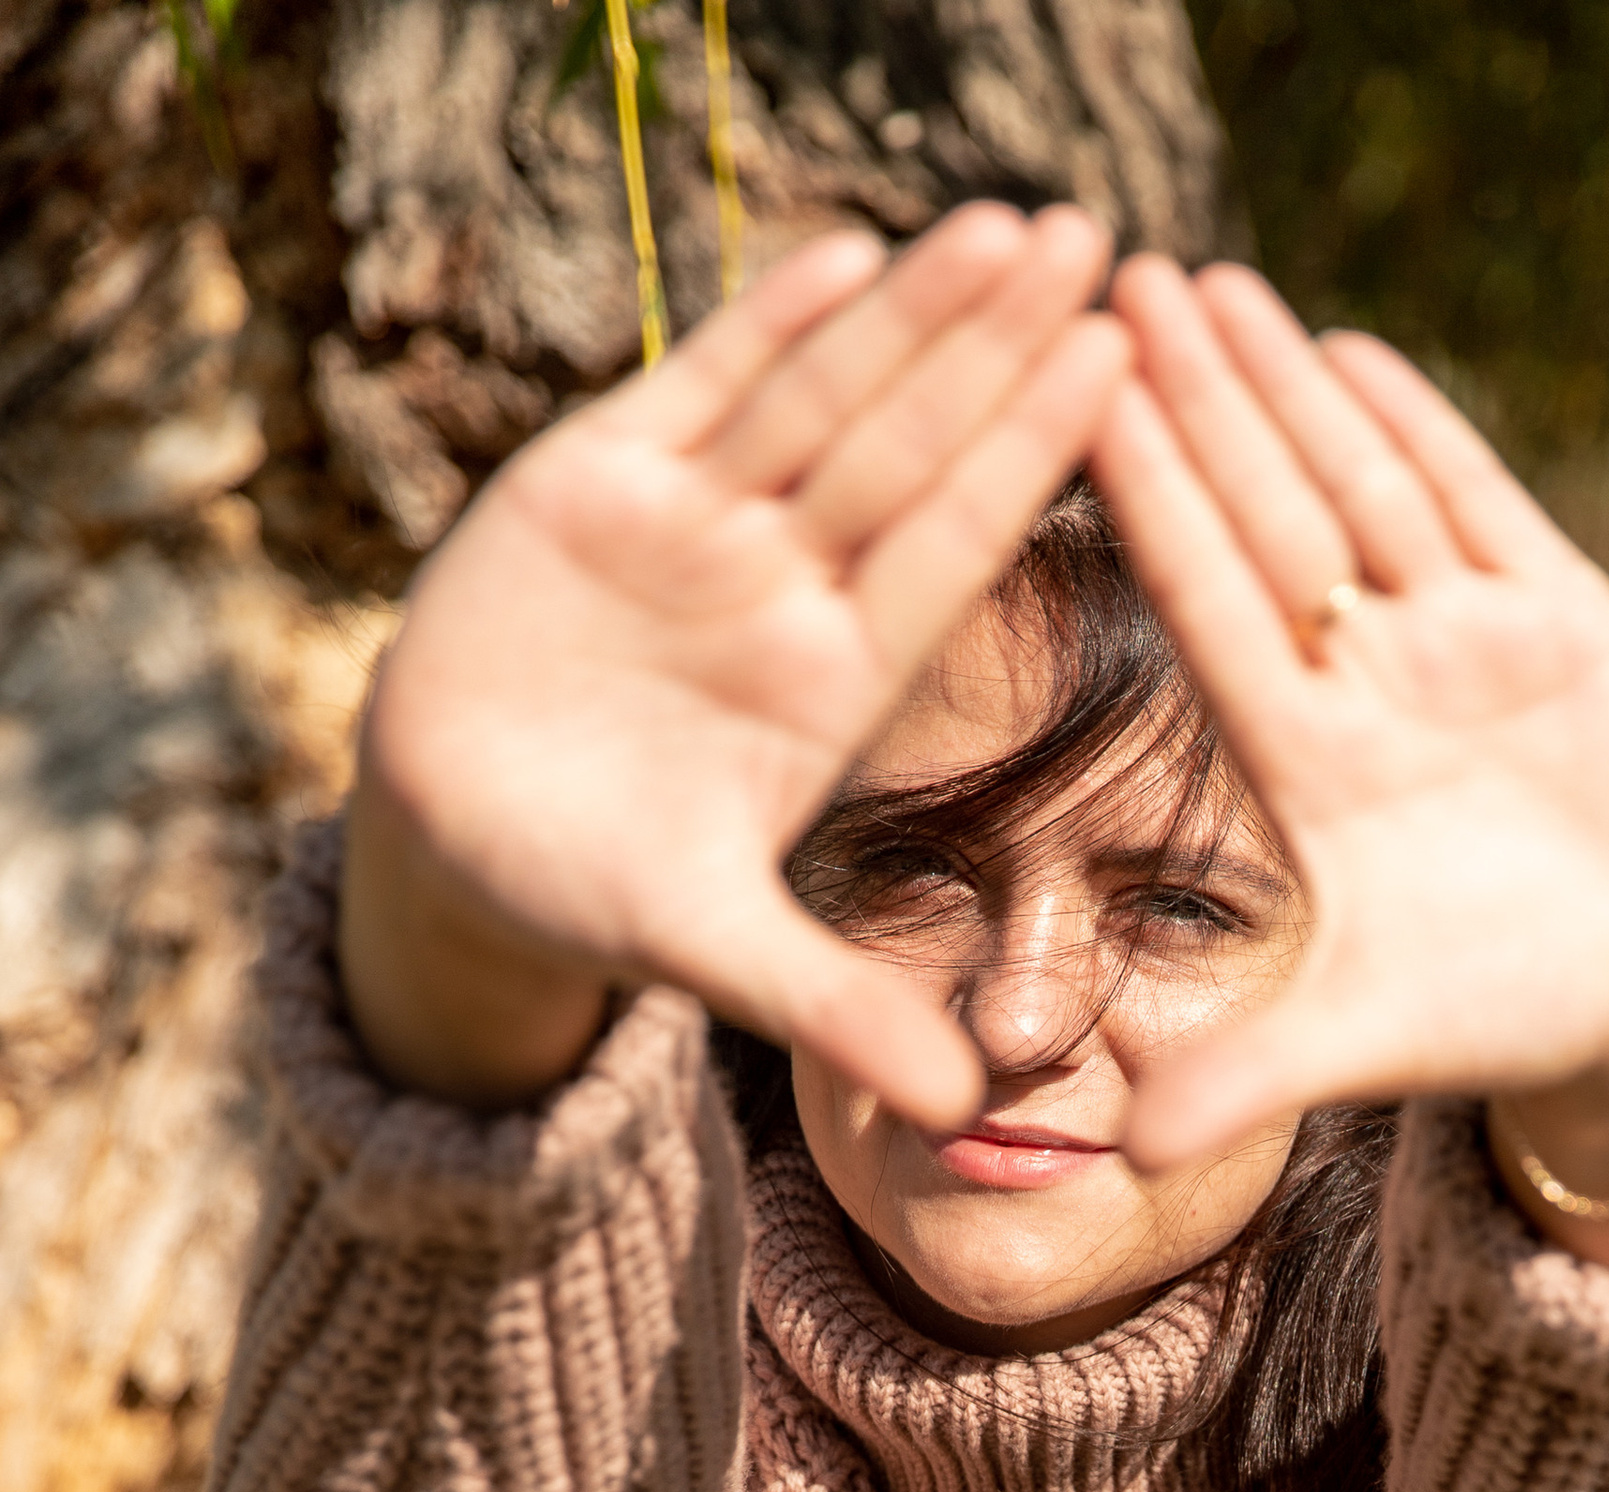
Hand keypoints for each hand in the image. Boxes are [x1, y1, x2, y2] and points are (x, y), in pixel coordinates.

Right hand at [340, 206, 1128, 1115]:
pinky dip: (766, 321)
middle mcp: (785, 590)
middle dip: (1002, 348)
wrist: (453, 840)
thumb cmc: (592, 893)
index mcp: (831, 685)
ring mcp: (699, 526)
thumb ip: (835, 1010)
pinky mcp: (600, 480)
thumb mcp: (714, 955)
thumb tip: (963, 1115)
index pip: (951, 552)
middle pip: (911, 447)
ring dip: (913, 311)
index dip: (1029, 462)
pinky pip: (702, 385)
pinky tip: (846, 251)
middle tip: (1110, 245)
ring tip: (1013, 225)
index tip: (1121, 377)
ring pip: (824, 396)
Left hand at [1091, 264, 1608, 1237]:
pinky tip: (1350, 351)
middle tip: (1108, 280)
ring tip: (1205, 281)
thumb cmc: (1493, 1019)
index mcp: (1307, 761)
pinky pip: (1476, 506)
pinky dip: (1420, 432)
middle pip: (1262, 518)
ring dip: (1284, 389)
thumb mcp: (1360, 1047)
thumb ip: (1246, 1079)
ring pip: (1355, 487)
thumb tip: (1130, 1154)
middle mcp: (1368, 682)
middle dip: (1193, 404)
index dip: (1148, 502)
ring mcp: (1463, 642)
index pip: (1208, 606)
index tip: (1071, 402)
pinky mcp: (1562, 623)